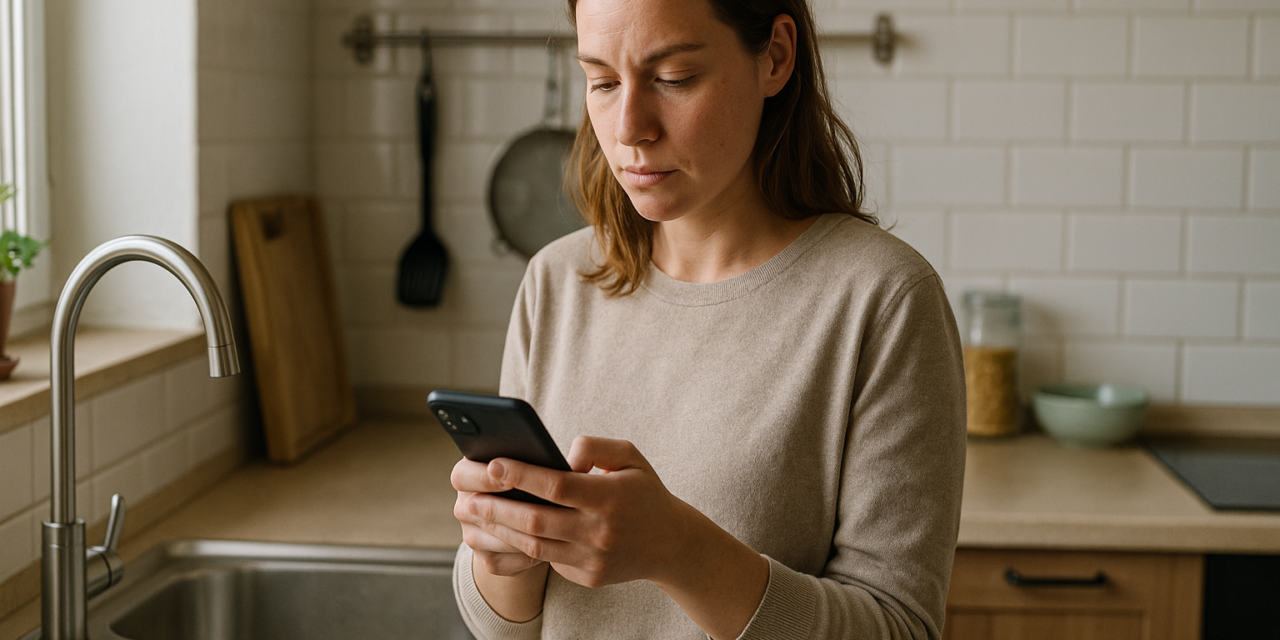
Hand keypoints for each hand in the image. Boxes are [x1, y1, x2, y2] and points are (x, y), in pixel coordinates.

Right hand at [451, 457, 545, 576]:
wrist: (539, 510)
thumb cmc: (542, 478)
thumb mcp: (541, 461)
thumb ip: (548, 456)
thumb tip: (572, 465)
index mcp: (469, 472)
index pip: (463, 475)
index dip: (485, 477)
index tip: (508, 478)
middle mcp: (466, 504)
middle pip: (471, 509)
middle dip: (505, 510)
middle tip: (535, 509)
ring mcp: (472, 534)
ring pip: (487, 539)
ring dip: (518, 536)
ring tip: (549, 532)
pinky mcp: (486, 558)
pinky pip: (499, 562)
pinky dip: (522, 558)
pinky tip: (547, 551)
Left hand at [466, 437, 768, 638]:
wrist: (673, 544)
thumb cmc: (645, 492)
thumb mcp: (631, 456)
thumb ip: (596, 446)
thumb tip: (562, 455)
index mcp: (610, 498)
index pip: (557, 486)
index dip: (522, 476)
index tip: (493, 464)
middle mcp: (600, 532)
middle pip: (537, 521)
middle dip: (498, 508)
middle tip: (468, 496)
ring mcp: (594, 560)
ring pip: (536, 547)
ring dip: (501, 530)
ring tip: (475, 513)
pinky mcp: (588, 577)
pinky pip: (548, 562)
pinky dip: (522, 546)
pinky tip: (500, 532)